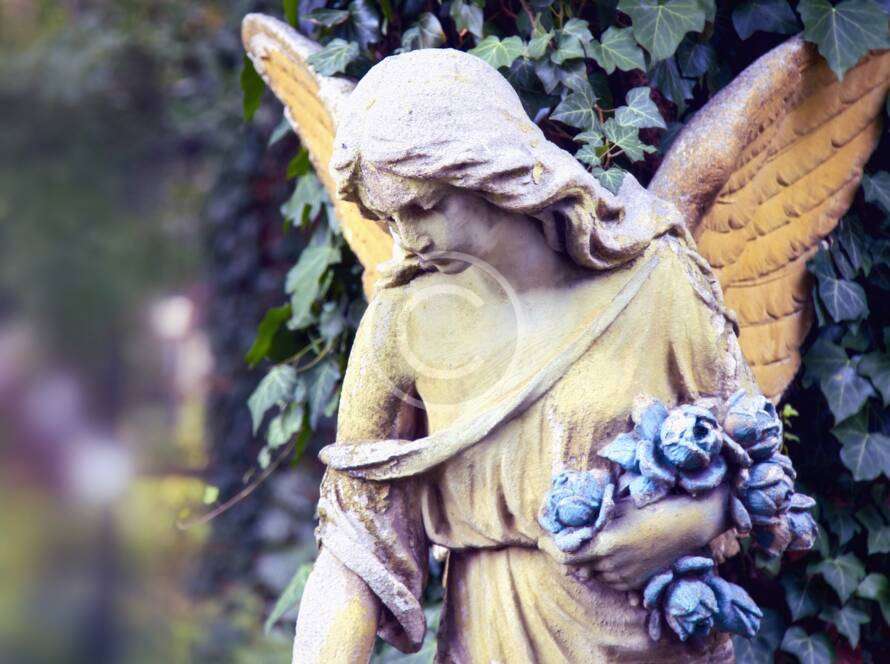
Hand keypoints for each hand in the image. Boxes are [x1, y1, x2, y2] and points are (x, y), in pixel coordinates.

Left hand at [538, 484, 728, 590]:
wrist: (686, 524)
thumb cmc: (651, 508)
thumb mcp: (617, 508)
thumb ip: (593, 519)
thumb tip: (572, 520)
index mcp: (606, 545)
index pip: (567, 556)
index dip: (550, 549)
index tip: (541, 539)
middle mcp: (612, 566)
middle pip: (577, 568)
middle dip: (566, 555)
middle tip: (560, 541)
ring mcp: (625, 577)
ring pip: (593, 574)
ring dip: (585, 562)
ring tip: (587, 544)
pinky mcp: (635, 583)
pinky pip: (609, 579)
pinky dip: (602, 568)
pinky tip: (606, 554)